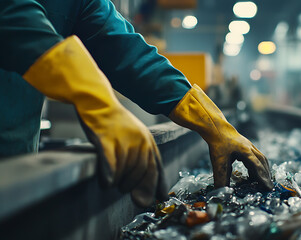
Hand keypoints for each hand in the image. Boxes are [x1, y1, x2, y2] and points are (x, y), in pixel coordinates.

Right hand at [22, 36, 166, 206]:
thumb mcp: (135, 135)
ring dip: (118, 182)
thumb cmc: (114, 122)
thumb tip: (147, 178)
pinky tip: (106, 183)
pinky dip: (109, 177)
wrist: (98, 102)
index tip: (158, 199)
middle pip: (142, 173)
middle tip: (124, 191)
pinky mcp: (107, 141)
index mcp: (148, 141)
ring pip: (125, 171)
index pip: (156, 167)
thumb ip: (142, 155)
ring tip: (112, 183)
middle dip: (134, 186)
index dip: (157, 185)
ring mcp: (124, 141)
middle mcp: (140, 141)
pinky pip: (111, 165)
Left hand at [169, 84, 272, 189]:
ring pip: (261, 159)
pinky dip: (257, 165)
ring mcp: (249, 145)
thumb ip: (221, 178)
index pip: (257, 167)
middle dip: (266, 175)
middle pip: (263, 162)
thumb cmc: (217, 144)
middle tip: (269, 187)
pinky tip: (252, 172)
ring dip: (263, 170)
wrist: (215, 128)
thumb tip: (222, 193)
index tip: (268, 188)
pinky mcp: (246, 145)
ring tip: (263, 181)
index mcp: (246, 152)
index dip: (262, 178)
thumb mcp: (218, 163)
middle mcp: (250, 148)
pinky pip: (256, 156)